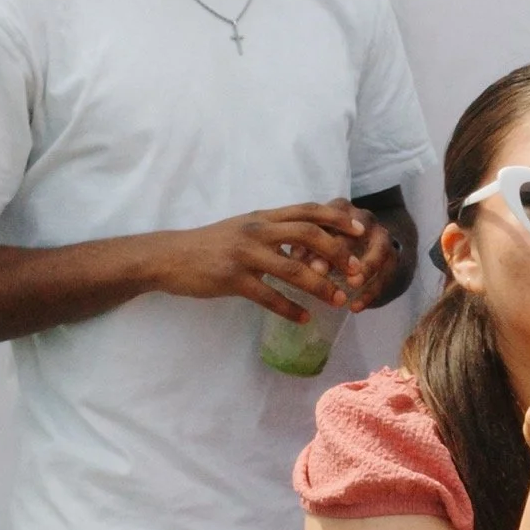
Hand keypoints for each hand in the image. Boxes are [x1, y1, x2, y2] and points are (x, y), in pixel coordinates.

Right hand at [145, 203, 393, 318]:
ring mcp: (244, 254)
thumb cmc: (210, 244)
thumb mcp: (244, 227)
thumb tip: (307, 238)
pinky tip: (303, 319)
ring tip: (338, 301)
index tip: (359, 230)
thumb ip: (273, 230)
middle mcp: (257, 231)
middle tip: (355, 272)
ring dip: (320, 287)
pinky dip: (289, 309)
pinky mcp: (232, 279)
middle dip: (337, 253)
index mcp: (263, 217)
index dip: (336, 218)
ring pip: (292, 269)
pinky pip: (268, 297)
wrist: (169, 256)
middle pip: (308, 235)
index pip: (307, 210)